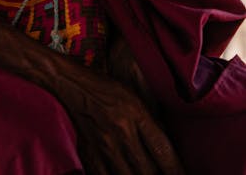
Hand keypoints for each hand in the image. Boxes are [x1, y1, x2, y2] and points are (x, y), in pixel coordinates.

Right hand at [56, 63, 183, 174]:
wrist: (72, 84)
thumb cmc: (106, 88)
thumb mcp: (135, 99)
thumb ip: (151, 123)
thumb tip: (167, 151)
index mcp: (135, 114)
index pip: (163, 150)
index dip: (176, 170)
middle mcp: (120, 132)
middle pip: (147, 170)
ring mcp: (103, 145)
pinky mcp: (89, 153)